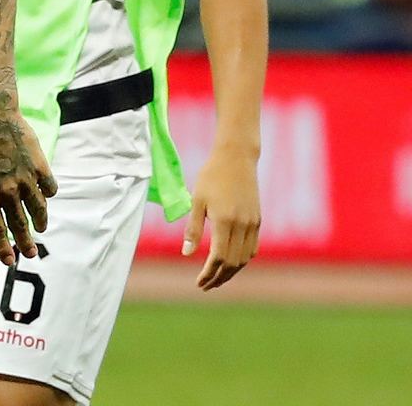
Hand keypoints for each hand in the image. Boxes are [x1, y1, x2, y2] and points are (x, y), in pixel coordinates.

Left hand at [0, 108, 55, 263]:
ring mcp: (26, 179)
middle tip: (31, 254)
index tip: (9, 261)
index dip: (2, 248)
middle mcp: (8, 191)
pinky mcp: (40, 165)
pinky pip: (49, 186)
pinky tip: (46, 197)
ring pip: (38, 208)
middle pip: (19, 224)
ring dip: (40, 221)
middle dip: (25, 242)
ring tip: (41, 229)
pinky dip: (48, 194)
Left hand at [186, 145, 259, 289]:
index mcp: (225, 222)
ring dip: (231, 272)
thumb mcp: (197, 201)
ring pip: (245, 258)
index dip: (209, 273)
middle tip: (205, 286)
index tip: (199, 283)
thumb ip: (193, 228)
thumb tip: (187, 254)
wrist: (236, 158)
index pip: (218, 258)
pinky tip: (231, 262)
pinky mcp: (258, 220)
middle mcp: (242, 226)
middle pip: (233, 263)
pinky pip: (252, 248)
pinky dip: (242, 260)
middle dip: (219, 278)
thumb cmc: (211, 176)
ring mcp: (253, 224)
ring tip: (216, 278)